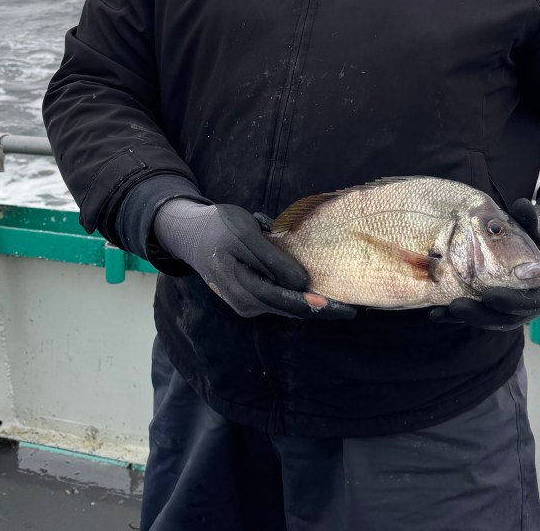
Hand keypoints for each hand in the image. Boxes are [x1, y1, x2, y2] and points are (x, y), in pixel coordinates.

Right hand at [154, 199, 355, 320]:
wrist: (189, 234)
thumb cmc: (219, 229)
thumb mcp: (246, 235)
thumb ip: (273, 260)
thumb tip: (301, 283)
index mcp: (246, 290)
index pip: (291, 303)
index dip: (319, 307)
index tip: (346, 310)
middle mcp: (247, 304)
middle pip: (290, 309)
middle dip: (319, 309)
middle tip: (350, 310)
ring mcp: (246, 302)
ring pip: (283, 304)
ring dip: (306, 300)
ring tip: (335, 301)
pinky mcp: (247, 295)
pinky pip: (276, 297)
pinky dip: (293, 293)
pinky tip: (308, 288)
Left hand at [428, 199, 539, 331]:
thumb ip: (534, 219)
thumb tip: (521, 205)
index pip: (532, 302)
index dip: (511, 301)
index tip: (489, 296)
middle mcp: (534, 303)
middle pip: (507, 318)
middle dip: (480, 314)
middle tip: (456, 306)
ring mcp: (518, 307)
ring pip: (492, 319)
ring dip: (466, 318)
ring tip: (438, 314)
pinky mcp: (503, 303)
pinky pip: (483, 312)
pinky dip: (462, 314)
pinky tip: (438, 311)